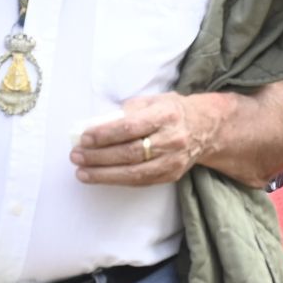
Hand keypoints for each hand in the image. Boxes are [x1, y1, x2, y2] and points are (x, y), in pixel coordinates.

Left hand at [71, 93, 218, 187]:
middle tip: (76, 156)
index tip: (84, 138)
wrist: (205, 128)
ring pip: (134, 172)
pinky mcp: (171, 175)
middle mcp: (172, 139)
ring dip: (104, 174)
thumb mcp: (153, 101)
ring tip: (82, 172)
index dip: (105, 135)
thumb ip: (127, 112)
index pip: (130, 127)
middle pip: (130, 152)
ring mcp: (173, 160)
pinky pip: (141, 181)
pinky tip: (101, 177)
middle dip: (98, 156)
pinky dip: (118, 180)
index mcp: (166, 115)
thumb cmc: (172, 111)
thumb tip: (97, 126)